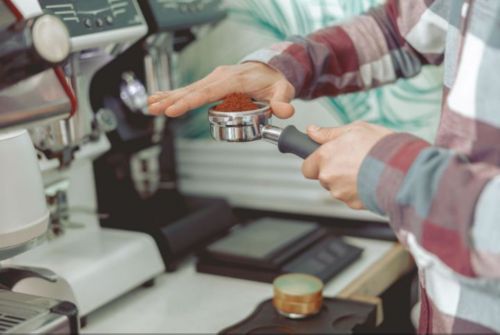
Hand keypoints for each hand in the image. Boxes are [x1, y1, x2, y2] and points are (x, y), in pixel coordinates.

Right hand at [148, 62, 294, 117]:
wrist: (270, 69)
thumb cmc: (273, 80)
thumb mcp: (283, 89)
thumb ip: (282, 100)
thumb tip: (283, 111)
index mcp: (234, 79)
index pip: (209, 91)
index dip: (190, 101)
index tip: (175, 109)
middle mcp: (221, 77)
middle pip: (193, 90)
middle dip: (172, 100)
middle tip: (155, 109)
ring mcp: (214, 79)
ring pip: (188, 89)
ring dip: (169, 98)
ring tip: (151, 106)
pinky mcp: (211, 84)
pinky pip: (191, 90)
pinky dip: (174, 95)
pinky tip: (160, 99)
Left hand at [302, 121, 393, 208]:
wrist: (402, 170)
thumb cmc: (381, 147)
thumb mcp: (355, 129)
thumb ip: (329, 133)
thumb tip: (312, 131)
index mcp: (326, 156)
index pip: (306, 166)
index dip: (315, 162)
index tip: (324, 158)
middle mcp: (329, 176)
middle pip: (322, 177)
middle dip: (333, 171)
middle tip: (351, 160)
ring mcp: (340, 192)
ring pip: (337, 188)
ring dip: (346, 181)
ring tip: (364, 169)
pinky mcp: (352, 204)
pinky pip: (350, 197)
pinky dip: (357, 190)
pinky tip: (369, 179)